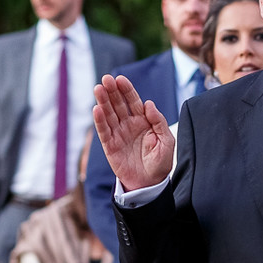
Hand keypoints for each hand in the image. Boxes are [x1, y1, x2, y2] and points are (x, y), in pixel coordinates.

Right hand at [92, 74, 173, 190]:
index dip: (126, 90)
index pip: (133, 101)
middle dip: (112, 91)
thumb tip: (148, 103)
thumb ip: (158, 122)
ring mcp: (118, 134)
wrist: (150, 183)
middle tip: (106, 79)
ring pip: (109, 114)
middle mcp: (128, 124)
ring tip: (98, 89)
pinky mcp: (110, 146)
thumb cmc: (160, 163)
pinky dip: (99, 121)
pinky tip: (96, 109)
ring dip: (103, 101)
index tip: (120, 79)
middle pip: (118, 104)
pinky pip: (104, 131)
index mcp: (143, 121)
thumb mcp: (166, 141)